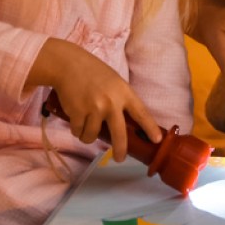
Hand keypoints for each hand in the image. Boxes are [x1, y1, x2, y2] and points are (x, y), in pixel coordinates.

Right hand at [27, 37, 160, 161]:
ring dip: (87, 136)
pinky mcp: (78, 114)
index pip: (141, 113)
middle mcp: (111, 102)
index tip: (157, 140)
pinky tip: (75, 117)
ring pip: (92, 136)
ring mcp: (94, 109)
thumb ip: (120, 99)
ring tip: (85, 124)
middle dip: (120, 149)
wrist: (68, 65)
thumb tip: (125, 123)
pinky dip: (76, 129)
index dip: (150, 128)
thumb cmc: (93, 73)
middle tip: (119, 158)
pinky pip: (78, 132)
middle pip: (119, 134)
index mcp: (124, 92)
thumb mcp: (114, 82)